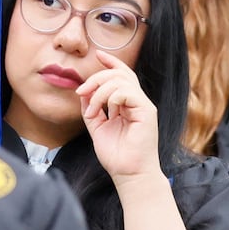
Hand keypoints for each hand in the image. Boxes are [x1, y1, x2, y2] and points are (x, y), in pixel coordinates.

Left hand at [76, 51, 162, 181]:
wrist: (129, 175)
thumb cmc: (117, 156)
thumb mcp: (97, 128)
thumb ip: (91, 110)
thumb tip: (82, 92)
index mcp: (127, 105)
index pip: (122, 76)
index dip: (111, 63)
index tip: (98, 55)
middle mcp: (137, 103)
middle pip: (120, 74)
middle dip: (97, 77)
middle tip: (81, 91)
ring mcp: (143, 106)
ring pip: (122, 80)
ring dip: (100, 91)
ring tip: (91, 110)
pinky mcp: (147, 111)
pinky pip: (128, 92)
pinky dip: (111, 97)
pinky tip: (105, 111)